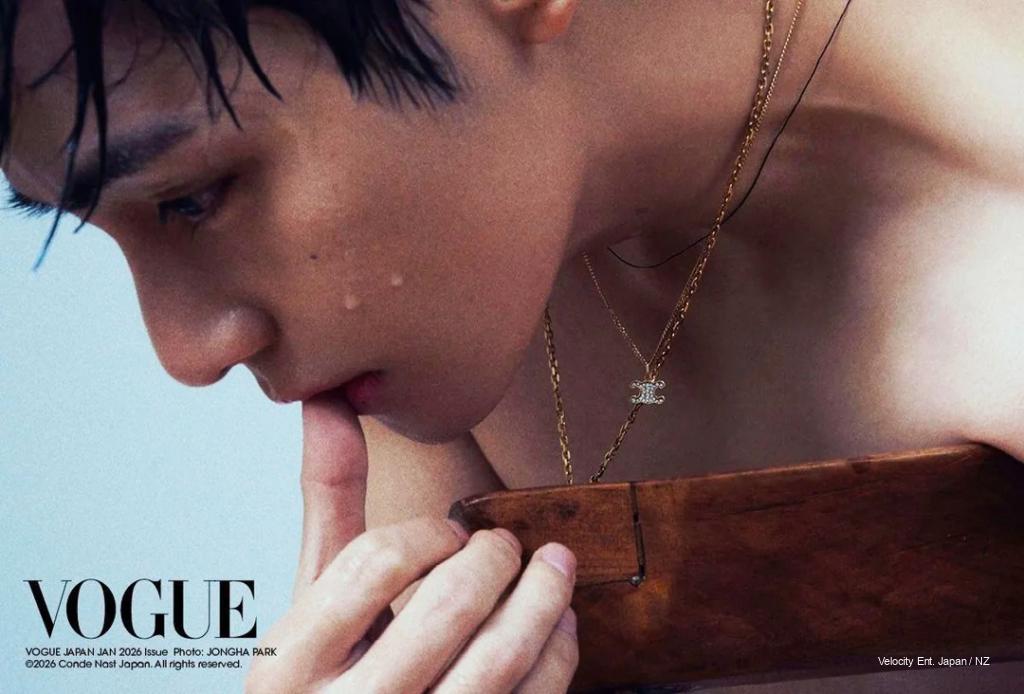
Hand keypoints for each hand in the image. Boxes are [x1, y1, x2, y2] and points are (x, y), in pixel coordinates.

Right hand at [245, 392, 578, 692]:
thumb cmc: (329, 673)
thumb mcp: (315, 597)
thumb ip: (327, 505)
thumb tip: (327, 402)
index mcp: (290, 662)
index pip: (374, 564)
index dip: (427, 534)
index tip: (449, 532)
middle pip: (446, 607)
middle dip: (492, 558)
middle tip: (503, 545)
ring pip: (499, 658)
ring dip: (543, 597)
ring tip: (555, 565)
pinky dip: (558, 652)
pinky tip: (559, 621)